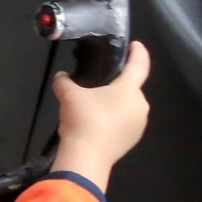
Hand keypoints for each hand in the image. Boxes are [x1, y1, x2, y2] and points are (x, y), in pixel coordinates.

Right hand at [51, 41, 150, 191]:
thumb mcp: (68, 95)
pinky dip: (113, 121)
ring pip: (127, 107)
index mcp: (129, 89)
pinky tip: (96, 125)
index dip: (138, 53)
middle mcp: (140, 104)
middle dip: (116, 87)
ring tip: (93, 109)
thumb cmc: (83, 119)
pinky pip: (124, 123)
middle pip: (130, 89)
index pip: (139, 65)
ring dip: (114, 105)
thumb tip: (61, 76)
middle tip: (96, 88)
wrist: (87, 156)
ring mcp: (139, 123)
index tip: (136, 45)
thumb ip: (64, 82)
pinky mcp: (133, 139)